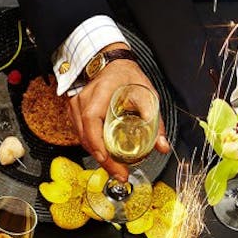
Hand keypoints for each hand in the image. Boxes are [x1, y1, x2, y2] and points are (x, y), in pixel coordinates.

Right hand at [70, 44, 169, 181]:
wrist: (112, 64)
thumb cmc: (128, 77)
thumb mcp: (147, 96)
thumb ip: (155, 122)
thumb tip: (162, 147)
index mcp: (100, 93)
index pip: (91, 120)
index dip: (97, 143)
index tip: (108, 160)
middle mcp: (83, 100)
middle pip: (86, 135)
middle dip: (102, 158)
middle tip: (120, 174)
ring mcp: (75, 106)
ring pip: (82, 137)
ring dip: (98, 154)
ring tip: (116, 168)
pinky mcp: (74, 112)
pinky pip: (81, 134)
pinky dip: (93, 146)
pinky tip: (106, 155)